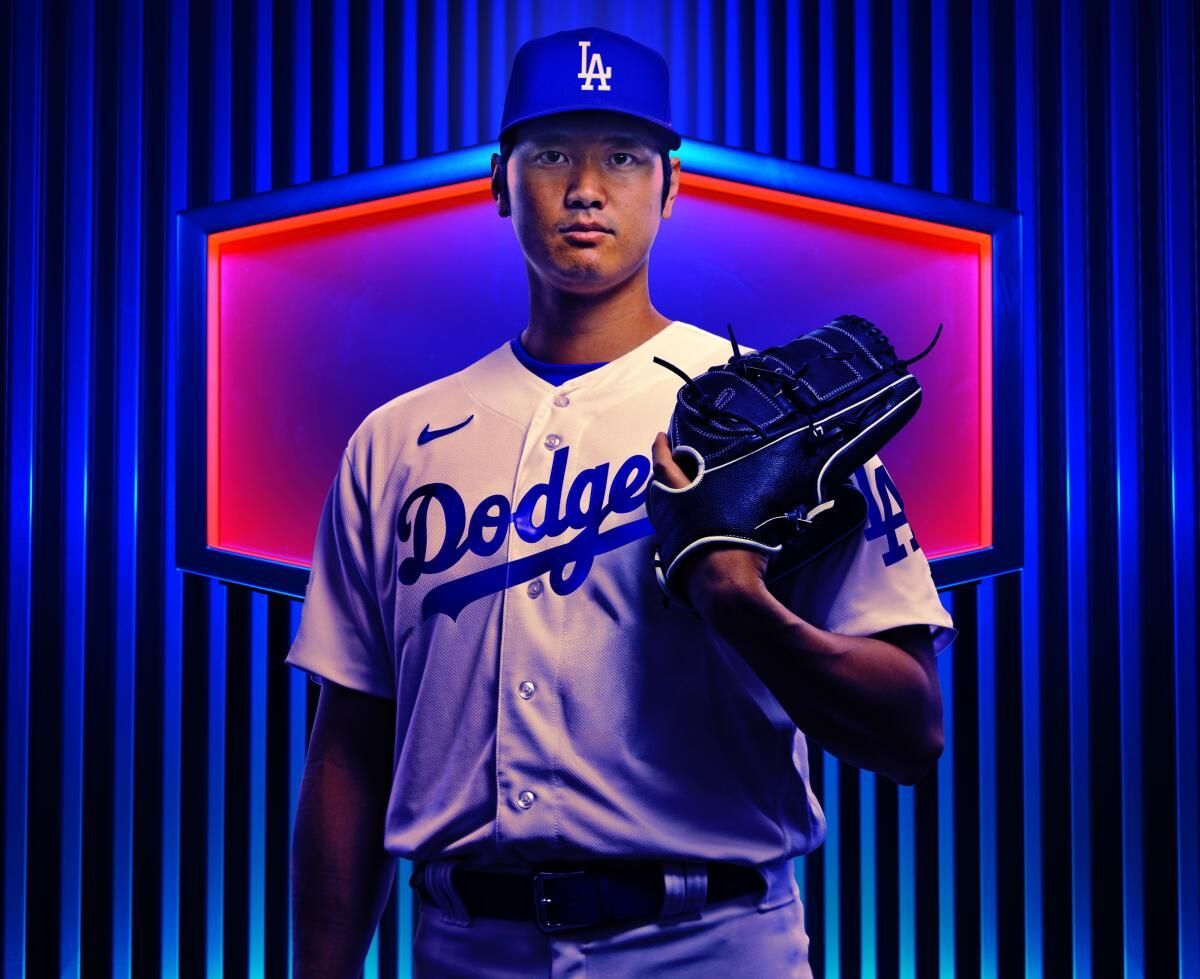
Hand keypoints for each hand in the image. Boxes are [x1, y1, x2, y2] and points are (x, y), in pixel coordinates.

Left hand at [651, 432, 769, 614]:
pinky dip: (675, 515)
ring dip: (667, 492)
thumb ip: (762, 496)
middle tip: (670, 456)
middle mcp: (670, 515)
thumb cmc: (739, 549)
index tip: (659, 435)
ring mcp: (669, 537)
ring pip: (661, 508)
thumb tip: (781, 482)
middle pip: (656, 486)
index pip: (664, 466)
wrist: (724, 593)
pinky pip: (670, 526)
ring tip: (681, 483)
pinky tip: (689, 517)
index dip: (660, 448)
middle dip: (661, 469)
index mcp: (685, 498)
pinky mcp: (673, 555)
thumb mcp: (756, 514)